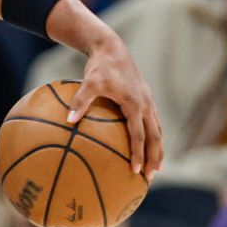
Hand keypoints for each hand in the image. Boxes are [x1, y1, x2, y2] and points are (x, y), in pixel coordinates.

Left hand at [68, 34, 163, 179]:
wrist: (112, 49)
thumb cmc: (99, 67)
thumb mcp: (88, 83)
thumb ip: (79, 102)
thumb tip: (68, 121)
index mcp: (135, 104)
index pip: (139, 135)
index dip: (138, 154)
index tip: (135, 170)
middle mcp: (146, 104)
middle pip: (155, 137)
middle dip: (154, 158)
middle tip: (150, 177)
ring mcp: (148, 101)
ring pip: (158, 130)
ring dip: (158, 149)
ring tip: (155, 167)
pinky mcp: (145, 98)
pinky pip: (153, 122)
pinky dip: (154, 136)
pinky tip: (147, 145)